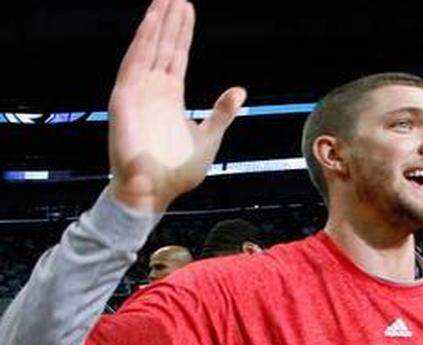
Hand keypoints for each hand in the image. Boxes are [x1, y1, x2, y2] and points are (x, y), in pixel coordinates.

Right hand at [108, 0, 244, 212]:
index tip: (187, 9)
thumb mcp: (209, 137)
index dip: (182, 33)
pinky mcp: (125, 98)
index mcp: (170, 97)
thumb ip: (222, 113)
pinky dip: (142, 41)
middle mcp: (152, 90)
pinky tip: (151, 21)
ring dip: (155, 23)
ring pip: (148, 48)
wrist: (155, 191)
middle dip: (170, 20)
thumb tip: (239, 91)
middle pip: (163, 46)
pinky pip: (133, 63)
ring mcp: (137, 92)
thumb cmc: (177, 171)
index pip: (177, 56)